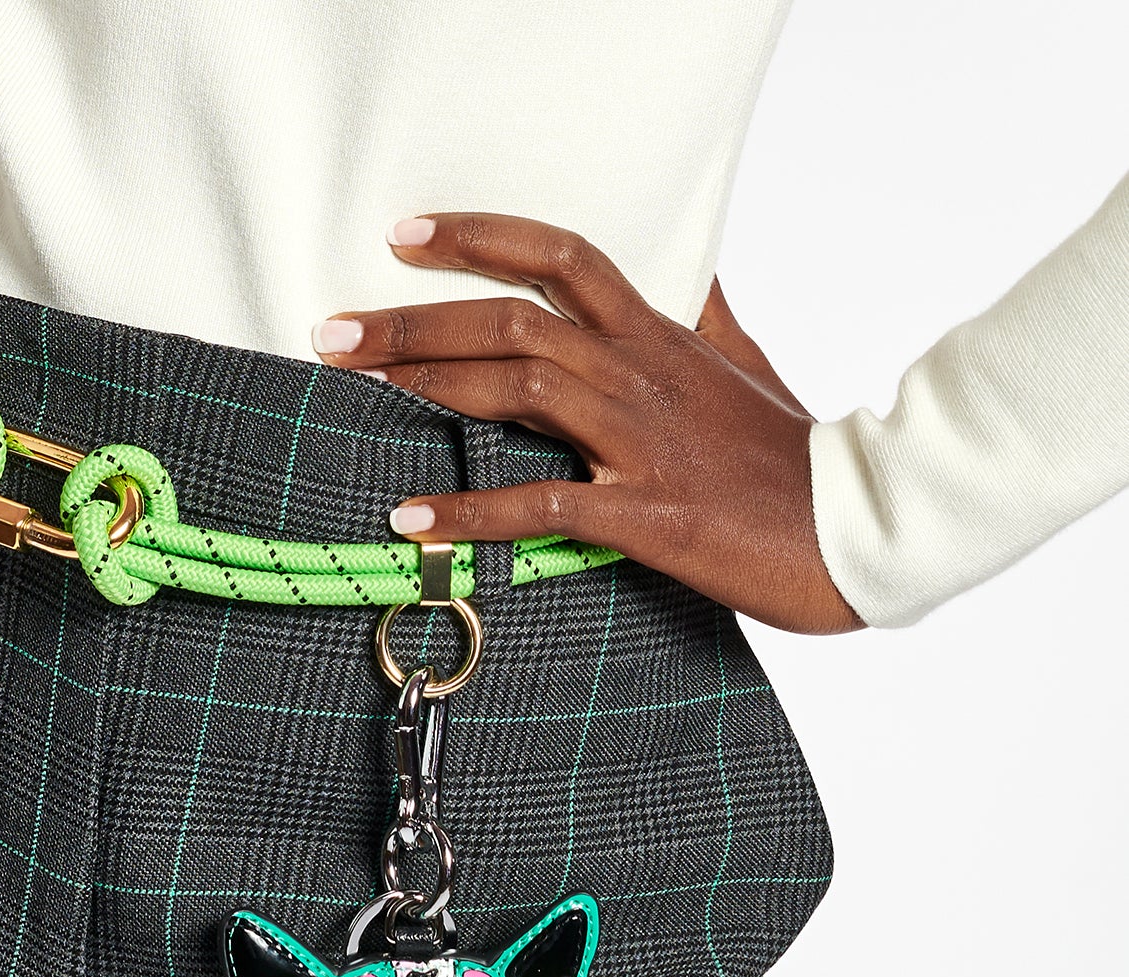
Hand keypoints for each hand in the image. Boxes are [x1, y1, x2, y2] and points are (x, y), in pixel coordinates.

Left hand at [313, 213, 862, 634]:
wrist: (855, 529)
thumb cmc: (795, 458)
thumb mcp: (749, 369)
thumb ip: (707, 322)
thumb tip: (695, 278)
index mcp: (661, 339)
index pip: (563, 258)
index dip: (480, 237)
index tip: (405, 236)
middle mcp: (641, 376)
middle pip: (512, 322)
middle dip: (412, 321)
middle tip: (331, 329)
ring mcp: (642, 441)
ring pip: (520, 386)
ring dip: (425, 380)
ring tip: (349, 380)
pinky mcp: (646, 513)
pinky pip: (544, 505)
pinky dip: (471, 514)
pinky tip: (413, 520)